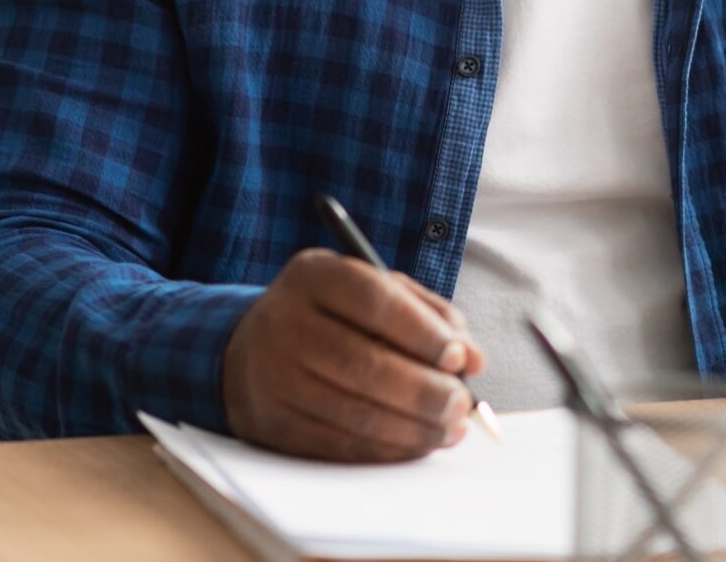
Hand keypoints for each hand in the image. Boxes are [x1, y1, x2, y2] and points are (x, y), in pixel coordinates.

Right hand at [223, 248, 486, 460]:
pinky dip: (384, 450)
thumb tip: (473, 359)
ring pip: (352, 411)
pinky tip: (415, 444)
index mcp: (315, 276)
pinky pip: (336, 444)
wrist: (252, 347)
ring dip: (411, 428)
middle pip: (363, 363)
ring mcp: (271, 375)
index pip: (374, 301)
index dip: (422, 332)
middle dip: (423, 390)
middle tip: (461, 404)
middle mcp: (284, 322)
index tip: (460, 357)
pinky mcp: (270, 422)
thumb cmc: (334, 315)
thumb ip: (430, 315)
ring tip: (449, 429)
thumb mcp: (375, 291)